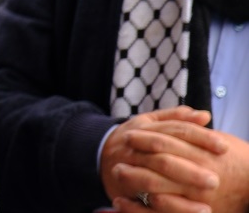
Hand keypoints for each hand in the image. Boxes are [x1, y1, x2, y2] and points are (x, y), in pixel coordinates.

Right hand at [103, 107, 221, 212]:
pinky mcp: (124, 189)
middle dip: (189, 169)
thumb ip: (175, 118)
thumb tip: (204, 115)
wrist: (95, 154)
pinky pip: (146, 201)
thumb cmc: (132, 139)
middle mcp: (133, 148)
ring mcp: (126, 168)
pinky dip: (170, 207)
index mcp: (142, 128)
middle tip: (215, 179)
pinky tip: (192, 210)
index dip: (199, 137)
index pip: (174, 130)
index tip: (223, 147)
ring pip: (151, 180)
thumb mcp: (149, 122)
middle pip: (162, 156)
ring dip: (178, 191)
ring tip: (206, 202)